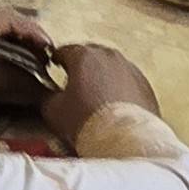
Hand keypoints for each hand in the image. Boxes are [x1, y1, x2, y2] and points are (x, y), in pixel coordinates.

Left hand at [0, 4, 53, 103]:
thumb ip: (5, 76)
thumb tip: (37, 85)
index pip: (14, 19)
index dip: (36, 35)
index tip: (53, 51)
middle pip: (12, 23)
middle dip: (32, 40)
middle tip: (50, 58)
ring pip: (5, 32)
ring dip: (22, 46)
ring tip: (40, 62)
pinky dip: (10, 51)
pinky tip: (21, 63)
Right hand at [42, 44, 160, 143]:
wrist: (123, 139)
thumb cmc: (88, 122)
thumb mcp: (53, 110)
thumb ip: (44, 95)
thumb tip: (45, 94)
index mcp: (84, 56)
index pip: (64, 50)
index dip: (56, 59)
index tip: (53, 66)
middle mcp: (109, 56)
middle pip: (90, 55)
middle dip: (80, 66)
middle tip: (73, 81)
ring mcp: (130, 68)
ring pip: (110, 66)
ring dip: (101, 76)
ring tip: (94, 95)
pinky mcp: (144, 84)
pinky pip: (127, 80)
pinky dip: (119, 87)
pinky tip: (113, 104)